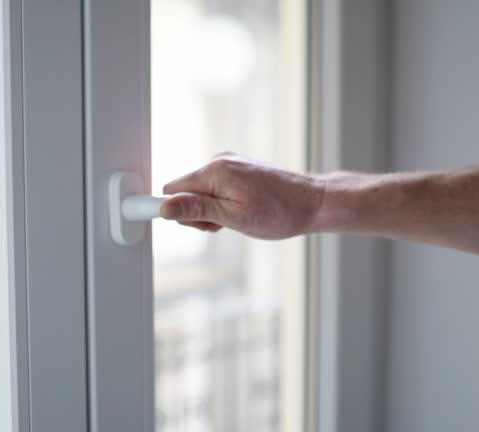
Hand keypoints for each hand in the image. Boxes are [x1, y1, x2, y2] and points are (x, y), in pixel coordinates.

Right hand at [160, 152, 326, 239]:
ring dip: (211, 210)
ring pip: (201, 191)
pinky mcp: (238, 168)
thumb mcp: (233, 218)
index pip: (171, 188)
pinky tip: (241, 209)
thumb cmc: (279, 212)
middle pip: (185, 191)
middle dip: (197, 212)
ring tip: (237, 218)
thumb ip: (197, 210)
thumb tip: (165, 207)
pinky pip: (215, 187)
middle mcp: (219, 160)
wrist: (313, 202)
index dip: (173, 209)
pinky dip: (222, 202)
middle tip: (223, 225)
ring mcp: (229, 162)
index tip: (175, 221)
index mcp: (215, 170)